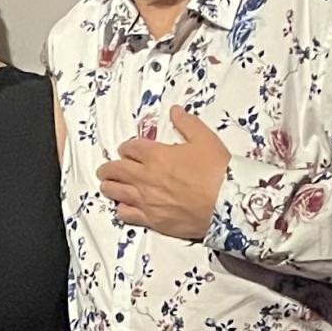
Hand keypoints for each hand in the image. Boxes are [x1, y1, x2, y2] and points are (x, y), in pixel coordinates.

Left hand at [97, 106, 229, 240]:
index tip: (128, 150)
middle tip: (105, 169)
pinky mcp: (151, 219)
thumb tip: (174, 111)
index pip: (130, 148)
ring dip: (109, 187)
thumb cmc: (217, 170)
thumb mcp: (205, 139)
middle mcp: (144, 177)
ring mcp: (145, 200)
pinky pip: (125, 214)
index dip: (126, 148)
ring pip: (115, 192)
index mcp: (156, 155)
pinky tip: (123, 207)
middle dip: (108, 168)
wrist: (226, 204)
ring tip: (108, 186)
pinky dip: (121, 209)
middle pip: (115, 170)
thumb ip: (187, 123)